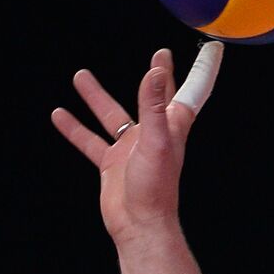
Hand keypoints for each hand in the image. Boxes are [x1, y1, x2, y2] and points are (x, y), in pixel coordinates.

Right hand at [52, 43, 221, 244]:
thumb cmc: (156, 187)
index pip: (192, 90)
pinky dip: (75, 128)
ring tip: (80, 75)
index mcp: (172, 126)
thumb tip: (156, 73)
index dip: (203, 69)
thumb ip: (153, 106)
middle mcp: (154, 134)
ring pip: (112, 115)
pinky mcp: (112, 163)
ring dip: (96, 96)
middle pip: (154, 97)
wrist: (140, 224)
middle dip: (158, 76)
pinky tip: (60, 115)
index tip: (213, 49)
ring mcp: (132, 148)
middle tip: (159, 54)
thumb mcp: (156, 141)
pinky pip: (90, 140)